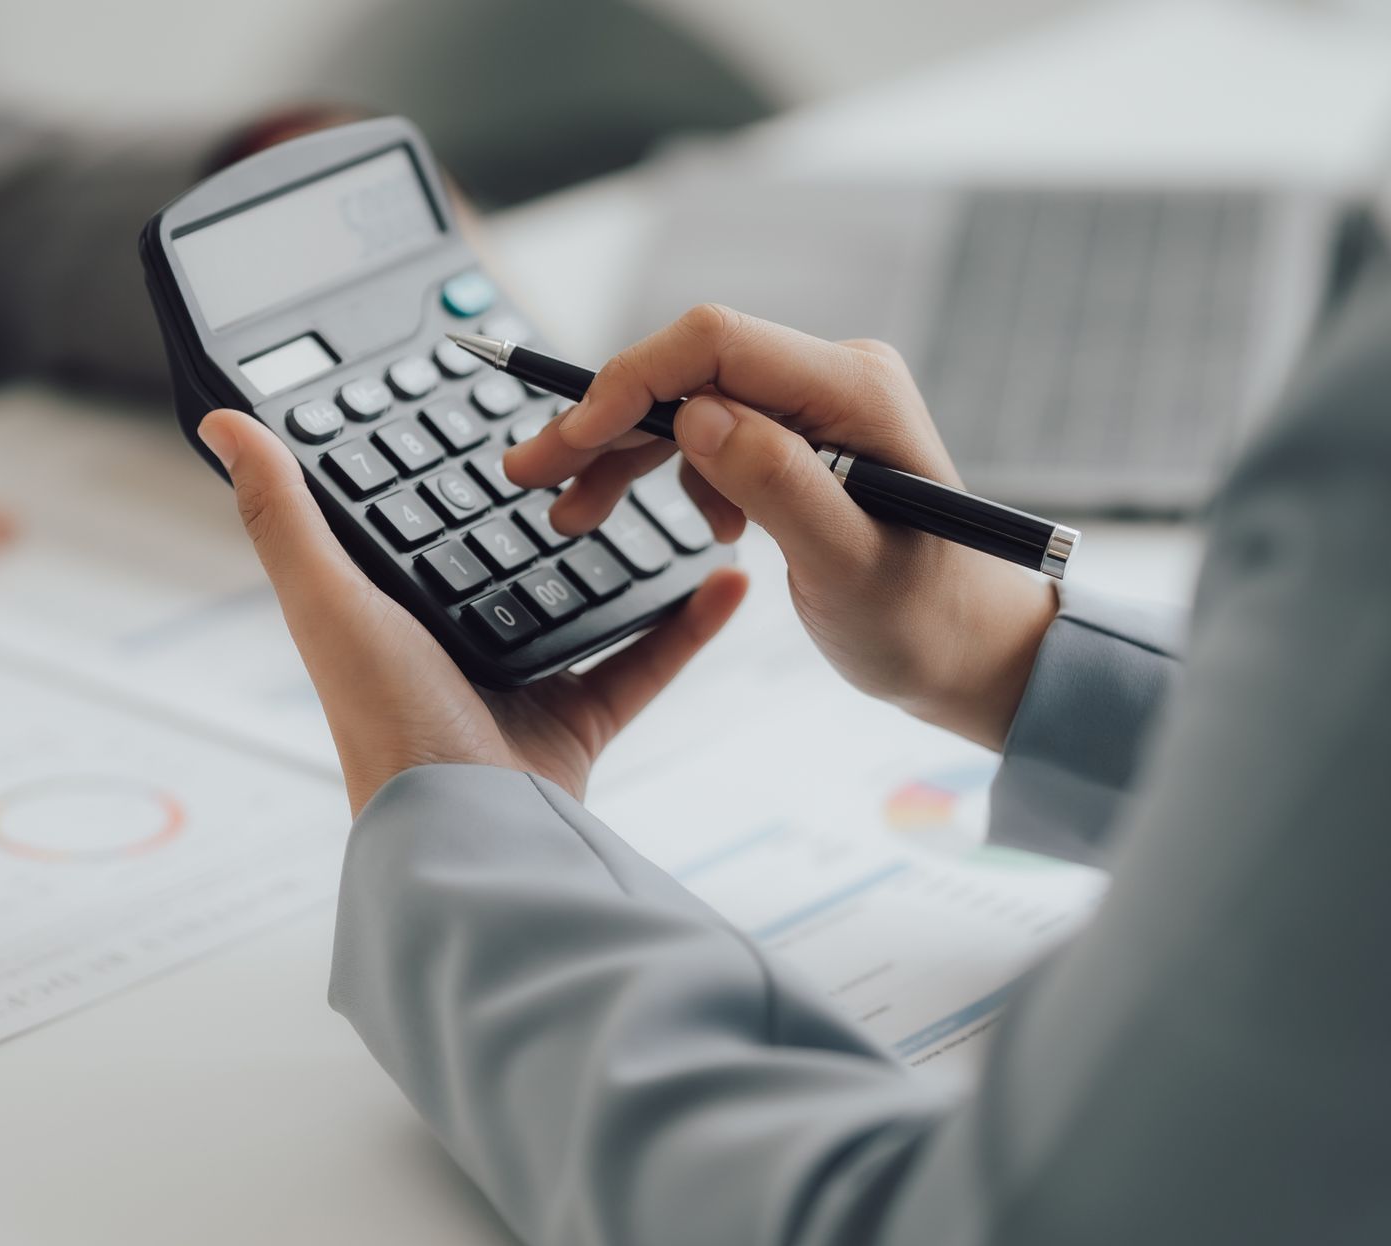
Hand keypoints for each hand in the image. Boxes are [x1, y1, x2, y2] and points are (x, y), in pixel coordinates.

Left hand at [194, 408, 746, 813]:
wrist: (467, 833)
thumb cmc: (384, 723)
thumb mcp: (328, 600)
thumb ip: (284, 514)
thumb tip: (222, 422)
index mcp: (389, 608)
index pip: (420, 515)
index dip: (446, 460)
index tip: (489, 398)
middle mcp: (450, 640)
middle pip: (509, 551)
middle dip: (554, 496)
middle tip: (604, 430)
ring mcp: (517, 683)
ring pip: (582, 597)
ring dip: (626, 548)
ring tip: (670, 487)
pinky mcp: (576, 724)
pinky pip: (642, 660)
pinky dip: (685, 623)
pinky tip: (724, 577)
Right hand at [502, 306, 1057, 750]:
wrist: (969, 650)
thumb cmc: (922, 618)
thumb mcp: (847, 566)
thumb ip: (778, 484)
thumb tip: (697, 415)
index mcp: (854, 390)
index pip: (714, 343)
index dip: (630, 382)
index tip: (571, 440)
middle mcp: (833, 379)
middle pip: (687, 371)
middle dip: (603, 422)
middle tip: (530, 474)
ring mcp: (816, 406)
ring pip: (686, 404)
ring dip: (624, 457)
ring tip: (574, 517)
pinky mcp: (799, 438)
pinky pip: (709, 436)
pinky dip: (672, 476)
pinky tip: (700, 533)